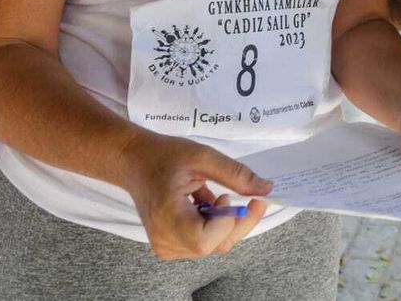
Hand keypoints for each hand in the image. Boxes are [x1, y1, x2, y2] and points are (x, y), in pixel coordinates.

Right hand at [117, 131, 273, 260]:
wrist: (134, 161)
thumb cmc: (163, 155)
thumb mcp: (202, 156)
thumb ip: (235, 174)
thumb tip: (266, 189)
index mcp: (168, 218)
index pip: (208, 240)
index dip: (229, 221)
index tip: (234, 196)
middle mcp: (165, 239)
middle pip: (215, 245)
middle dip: (238, 222)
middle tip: (250, 197)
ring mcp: (165, 245)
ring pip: (212, 245)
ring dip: (225, 222)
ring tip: (213, 195)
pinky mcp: (168, 244)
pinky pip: (202, 242)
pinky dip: (213, 224)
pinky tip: (205, 203)